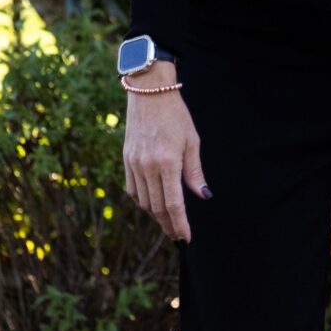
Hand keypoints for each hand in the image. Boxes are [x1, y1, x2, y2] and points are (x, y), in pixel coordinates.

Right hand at [121, 63, 206, 241]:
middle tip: (177, 236)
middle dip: (168, 225)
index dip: (180, 224)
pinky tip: (152, 205)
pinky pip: (133, 189)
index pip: (173, 204)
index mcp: (167, 163)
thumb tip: (204, 195)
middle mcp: (148, 166)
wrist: (148, 93)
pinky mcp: (127, 160)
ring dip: (155, 216)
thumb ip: (195, 172)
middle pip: (157, 207)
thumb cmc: (176, 116)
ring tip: (167, 223)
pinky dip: (142, 201)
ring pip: (144, 201)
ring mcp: (134, 164)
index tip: (186, 237)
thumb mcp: (192, 142)